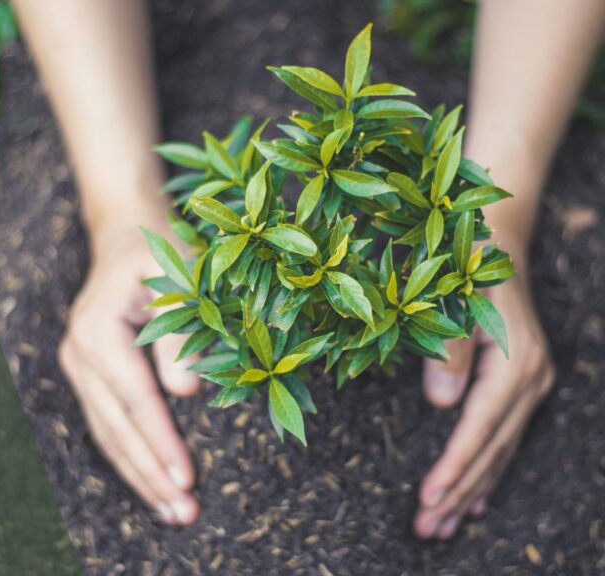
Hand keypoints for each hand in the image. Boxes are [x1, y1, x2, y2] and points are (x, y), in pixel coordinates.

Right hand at [58, 217, 200, 524]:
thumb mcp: (181, 276)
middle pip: (116, 427)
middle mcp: (79, 353)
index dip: (161, 442)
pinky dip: (129, 457)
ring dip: (139, 475)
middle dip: (151, 473)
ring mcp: (78, 366)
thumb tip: (186, 391)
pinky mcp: (87, 374)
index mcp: (99, 331)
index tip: (186, 478)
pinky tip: (151, 484)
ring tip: (172, 513)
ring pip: (107, 433)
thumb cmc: (162, 250)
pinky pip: (106, 424)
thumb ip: (181, 333)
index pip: (135, 399)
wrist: (125, 233)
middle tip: (184, 512)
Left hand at [414, 266, 553, 538]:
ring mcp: (531, 385)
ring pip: (499, 452)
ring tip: (439, 529)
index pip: (479, 428)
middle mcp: (530, 380)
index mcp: (514, 362)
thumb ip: (449, 347)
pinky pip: (504, 441)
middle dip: (457, 493)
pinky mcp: (523, 386)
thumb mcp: (454, 295)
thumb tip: (441, 404)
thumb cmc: (466, 264)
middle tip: (425, 530)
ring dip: (469, 493)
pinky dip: (487, 474)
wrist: (496, 242)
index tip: (428, 498)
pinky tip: (473, 505)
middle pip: (491, 450)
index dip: (453, 466)